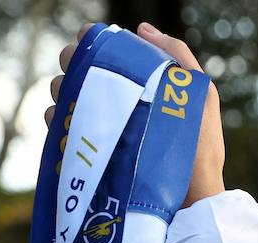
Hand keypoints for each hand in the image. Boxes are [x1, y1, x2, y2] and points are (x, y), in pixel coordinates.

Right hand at [44, 22, 224, 207]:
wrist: (191, 199)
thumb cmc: (201, 149)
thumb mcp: (200, 96)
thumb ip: (178, 57)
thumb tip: (141, 28)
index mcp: (144, 85)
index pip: (110, 52)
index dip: (95, 41)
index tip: (91, 41)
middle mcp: (122, 103)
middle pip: (83, 69)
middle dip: (74, 62)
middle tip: (77, 68)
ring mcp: (107, 128)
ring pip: (68, 94)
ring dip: (63, 88)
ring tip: (70, 95)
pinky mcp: (94, 153)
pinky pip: (63, 129)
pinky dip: (56, 119)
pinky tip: (62, 119)